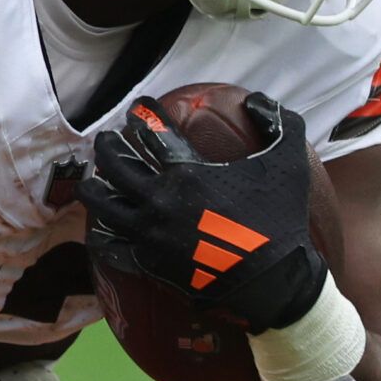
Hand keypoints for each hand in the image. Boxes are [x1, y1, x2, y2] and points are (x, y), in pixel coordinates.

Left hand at [78, 93, 324, 330]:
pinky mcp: (148, 262)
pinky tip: (98, 228)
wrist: (273, 281)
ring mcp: (150, 233)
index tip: (137, 107)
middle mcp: (160, 200)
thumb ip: (277, 123)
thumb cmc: (280, 219)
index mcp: (188, 173)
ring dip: (94, 188)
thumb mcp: (288, 163)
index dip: (143, 115)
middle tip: (106, 139)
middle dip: (108, 146)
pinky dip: (101, 235)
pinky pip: (112, 246)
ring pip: (104, 204)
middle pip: (117, 164)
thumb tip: (255, 99)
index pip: (154, 133)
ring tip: (91, 180)